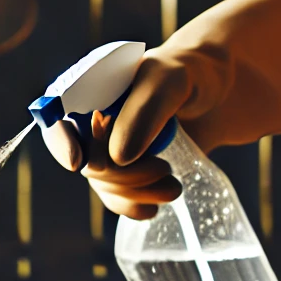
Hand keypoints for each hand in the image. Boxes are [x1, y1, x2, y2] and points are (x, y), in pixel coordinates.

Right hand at [44, 0, 280, 219]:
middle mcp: (93, 114)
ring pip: (100, 181)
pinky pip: (114, 196)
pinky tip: (154, 208)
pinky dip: (132, 206)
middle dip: (120, 173)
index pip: (56, 112)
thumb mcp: (172, 81)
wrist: (224, 90)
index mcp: (92, 83)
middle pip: (83, 157)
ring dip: (134, 192)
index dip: (60, 139)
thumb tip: (117, 157)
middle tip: (164, 168)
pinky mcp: (127, 167)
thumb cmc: (195, 72)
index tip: (78, 164)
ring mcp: (108, 143)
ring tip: (173, 186)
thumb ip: (145, 111)